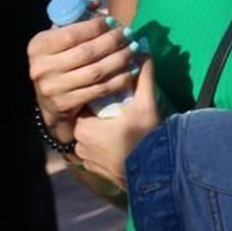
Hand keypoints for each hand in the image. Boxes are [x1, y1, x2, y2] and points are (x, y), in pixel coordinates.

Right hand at [27, 13, 139, 144]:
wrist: (51, 99)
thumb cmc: (60, 58)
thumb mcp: (60, 36)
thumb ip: (75, 15)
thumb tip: (94, 2)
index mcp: (38, 46)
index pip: (71, 34)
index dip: (94, 27)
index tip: (112, 21)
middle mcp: (41, 68)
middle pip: (86, 53)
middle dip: (112, 41)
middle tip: (129, 34)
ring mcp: (52, 89)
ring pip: (95, 71)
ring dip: (120, 59)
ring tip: (133, 49)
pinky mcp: (65, 104)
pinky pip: (99, 89)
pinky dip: (119, 79)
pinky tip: (132, 71)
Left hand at [71, 57, 158, 190]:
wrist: (152, 176)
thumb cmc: (145, 138)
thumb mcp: (146, 105)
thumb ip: (143, 78)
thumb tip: (144, 54)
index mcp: (84, 127)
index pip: (84, 105)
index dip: (97, 97)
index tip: (111, 94)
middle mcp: (79, 145)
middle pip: (87, 121)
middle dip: (101, 115)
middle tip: (119, 110)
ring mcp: (87, 160)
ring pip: (91, 139)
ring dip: (102, 133)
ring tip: (121, 127)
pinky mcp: (96, 172)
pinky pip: (96, 154)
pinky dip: (105, 148)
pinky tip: (121, 143)